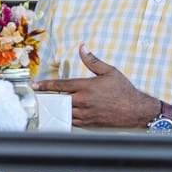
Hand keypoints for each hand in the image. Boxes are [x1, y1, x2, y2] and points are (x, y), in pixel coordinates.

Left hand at [34, 47, 160, 129]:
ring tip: (47, 106)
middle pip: (58, 99)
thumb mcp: (109, 71)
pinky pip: (72, 122)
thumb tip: (83, 48)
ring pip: (64, 112)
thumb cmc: (124, 91)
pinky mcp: (89, 124)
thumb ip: (92, 61)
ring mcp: (86, 114)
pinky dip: (66, 118)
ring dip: (55, 108)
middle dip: (47, 98)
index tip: (35, 86)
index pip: (61, 85)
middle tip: (37, 97)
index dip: (45, 85)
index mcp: (87, 87)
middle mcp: (84, 101)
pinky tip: (64, 114)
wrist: (136, 111)